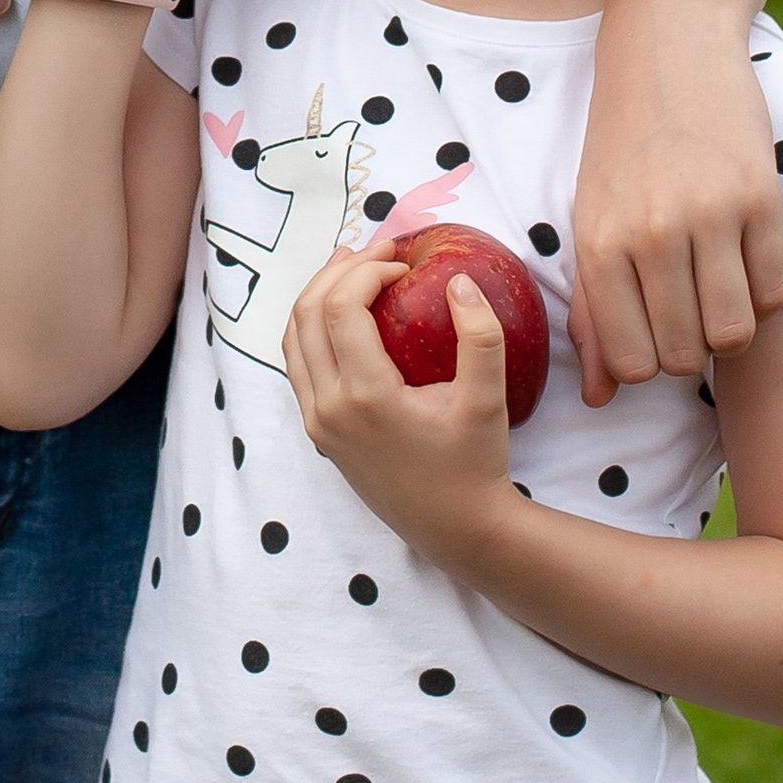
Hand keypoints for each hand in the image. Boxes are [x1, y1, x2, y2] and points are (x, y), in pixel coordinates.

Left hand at [283, 244, 511, 568]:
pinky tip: (342, 312)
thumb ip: (480, 337)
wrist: (456, 530)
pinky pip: (298, 364)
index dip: (367, 270)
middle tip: (378, 252)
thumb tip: (459, 281)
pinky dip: (312, 327)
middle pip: (308, 313)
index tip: (403, 264)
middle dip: (340, 271)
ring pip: (293, 337)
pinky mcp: (319, 432)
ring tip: (352, 265)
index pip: (341, 307)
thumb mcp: (488, 400)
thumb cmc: (475, 464)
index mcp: (365, 395)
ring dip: (319, 294)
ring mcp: (318, 421)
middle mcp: (328, 407)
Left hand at [569, 2, 782, 403]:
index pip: (628, 363)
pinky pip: (773, 291)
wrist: (668, 45)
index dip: (644, 364)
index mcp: (599, 241)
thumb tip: (599, 401)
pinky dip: (762, 291)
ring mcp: (709, 216)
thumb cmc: (621, 143)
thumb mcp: (591, 216)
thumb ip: (594, 309)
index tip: (648, 332)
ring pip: (733, 333)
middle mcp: (651, 234)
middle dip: (687, 347)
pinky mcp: (760, 198)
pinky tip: (743, 257)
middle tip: (684, 306)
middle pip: (683, 355)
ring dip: (728, 326)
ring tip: (715, 288)